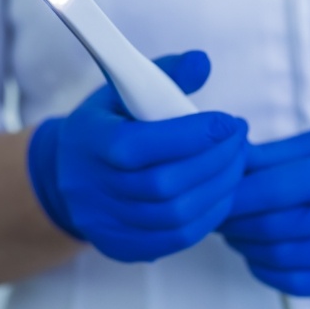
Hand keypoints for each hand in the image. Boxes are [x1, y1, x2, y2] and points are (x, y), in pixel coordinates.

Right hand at [28, 50, 247, 261]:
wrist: (69, 174)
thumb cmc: (108, 125)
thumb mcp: (125, 90)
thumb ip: (166, 74)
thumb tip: (203, 62)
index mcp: (89, 142)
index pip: (140, 145)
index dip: (191, 135)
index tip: (228, 122)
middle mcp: (92, 189)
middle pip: (164, 185)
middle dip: (216, 160)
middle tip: (240, 139)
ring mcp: (106, 224)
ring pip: (176, 215)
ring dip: (219, 188)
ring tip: (238, 162)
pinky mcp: (123, 246)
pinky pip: (177, 239)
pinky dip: (210, 215)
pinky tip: (223, 191)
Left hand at [220, 116, 309, 295]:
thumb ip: (274, 155)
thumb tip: (229, 163)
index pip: (272, 190)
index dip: (233, 195)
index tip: (213, 192)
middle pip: (272, 228)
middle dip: (232, 222)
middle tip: (217, 212)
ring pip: (281, 259)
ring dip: (246, 246)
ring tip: (235, 230)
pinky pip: (301, 284)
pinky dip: (269, 272)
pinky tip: (259, 254)